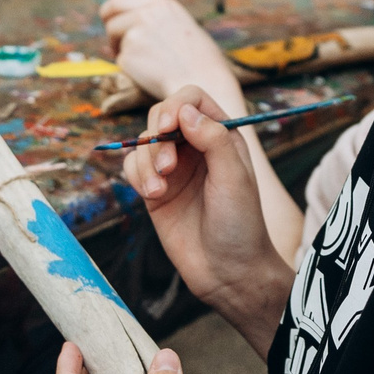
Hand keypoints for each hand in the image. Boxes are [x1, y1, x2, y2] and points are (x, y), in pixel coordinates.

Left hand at [103, 0, 243, 105]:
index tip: (108, 21)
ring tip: (151, 64)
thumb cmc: (198, 58)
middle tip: (116, 46)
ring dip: (125, 53)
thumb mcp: (180, 23)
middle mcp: (146, 14)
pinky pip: (122, 62)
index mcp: (160, 4)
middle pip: (111, 19)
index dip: (110, 12)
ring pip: (117, 43)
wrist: (203, 81)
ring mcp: (135, 34)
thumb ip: (156, 17)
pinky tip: (152, 74)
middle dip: (111, 33)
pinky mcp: (129, 56)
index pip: (119, 0)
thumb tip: (131, 19)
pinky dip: (131, 69)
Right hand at [123, 86, 288, 353]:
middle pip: (161, 117)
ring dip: (145, 162)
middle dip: (157, 138)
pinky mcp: (155, 190)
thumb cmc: (240, 224)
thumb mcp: (234, 177)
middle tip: (167, 168)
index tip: (167, 128)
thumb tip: (184, 110)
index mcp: (221, 136)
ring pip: (143, 143)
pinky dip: (136, 176)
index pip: (191, 100)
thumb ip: (213, 139)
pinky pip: (132, 167)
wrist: (227, 273)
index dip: (175, 106)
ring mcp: (174, 169)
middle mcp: (196, 148)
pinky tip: (152, 195)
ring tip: (157, 190)